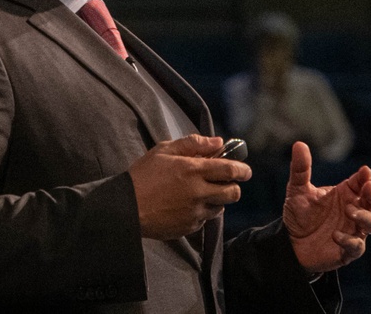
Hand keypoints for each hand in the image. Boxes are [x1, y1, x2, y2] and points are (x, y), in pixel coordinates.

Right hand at [129, 134, 251, 239]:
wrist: (125, 207)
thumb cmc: (143, 175)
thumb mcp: (164, 150)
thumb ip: (193, 143)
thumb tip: (218, 142)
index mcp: (193, 170)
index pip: (230, 170)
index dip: (242, 170)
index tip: (245, 170)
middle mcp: (198, 192)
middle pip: (233, 193)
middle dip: (234, 187)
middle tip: (227, 183)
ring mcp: (194, 212)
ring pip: (220, 207)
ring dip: (217, 199)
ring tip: (201, 193)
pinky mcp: (188, 227)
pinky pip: (204, 220)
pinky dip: (201, 212)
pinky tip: (186, 205)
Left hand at [282, 141, 370, 272]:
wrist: (289, 244)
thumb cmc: (299, 214)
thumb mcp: (297, 189)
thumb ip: (301, 169)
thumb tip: (299, 144)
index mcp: (345, 193)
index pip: (363, 182)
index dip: (367, 177)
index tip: (365, 172)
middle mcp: (353, 210)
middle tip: (368, 188)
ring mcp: (353, 230)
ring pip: (370, 222)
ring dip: (363, 216)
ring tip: (348, 210)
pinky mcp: (347, 251)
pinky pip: (356, 246)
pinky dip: (350, 240)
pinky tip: (336, 235)